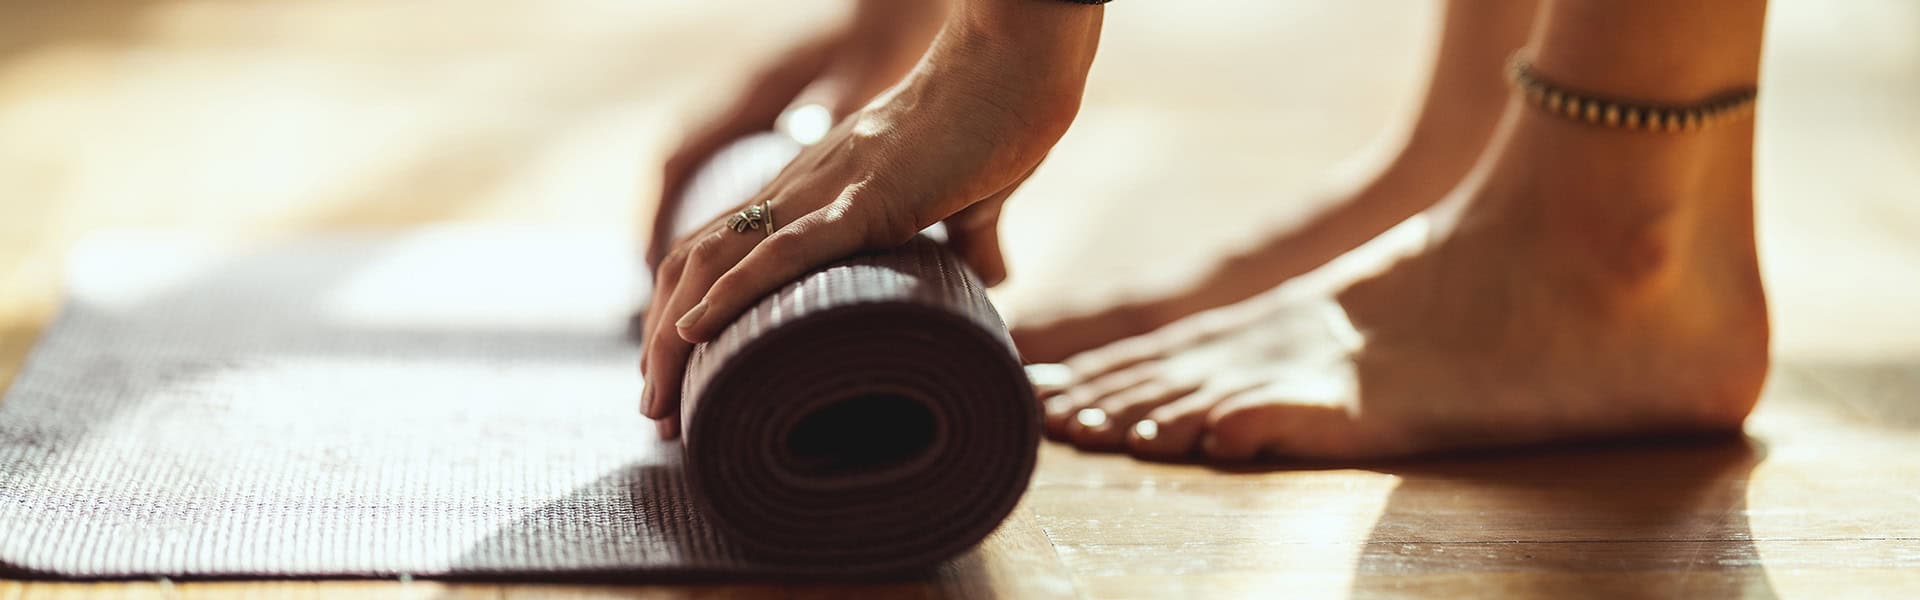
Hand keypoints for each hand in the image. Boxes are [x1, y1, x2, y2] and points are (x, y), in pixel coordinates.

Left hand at [640, 3, 1104, 437]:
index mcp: (818, 191)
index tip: (683, 378)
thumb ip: (970, 237)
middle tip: (657, 413)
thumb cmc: (999, 121)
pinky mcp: (865, 199)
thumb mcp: (973, 195)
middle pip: (695, 263)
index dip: (689, 311)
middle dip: (663, 342)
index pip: (723, 251)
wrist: (1016, 67)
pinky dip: (732, 291)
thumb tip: (993, 278)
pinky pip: (784, 250)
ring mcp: (826, 191)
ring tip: (659, 399)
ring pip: (716, 259)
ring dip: (675, 334)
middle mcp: (802, 189)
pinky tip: (695, 331)